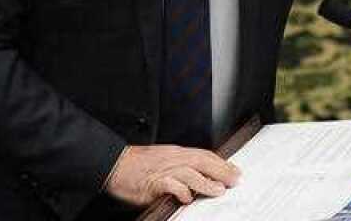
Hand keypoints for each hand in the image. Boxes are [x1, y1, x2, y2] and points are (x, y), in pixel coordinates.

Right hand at [105, 145, 239, 206]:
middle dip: (221, 170)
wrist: (115, 163)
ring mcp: (163, 170)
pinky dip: (181, 191)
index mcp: (176, 153)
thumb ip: (181, 166)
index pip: (204, 155)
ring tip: (219, 190)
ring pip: (190, 173)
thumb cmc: (137, 165)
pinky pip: (171, 185)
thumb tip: (200, 176)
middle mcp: (172, 159)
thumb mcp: (163, 160)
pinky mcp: (153, 182)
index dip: (221, 162)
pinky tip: (187, 198)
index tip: (234, 170)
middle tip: (236, 179)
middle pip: (202, 161)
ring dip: (206, 182)